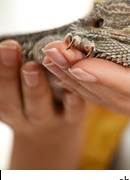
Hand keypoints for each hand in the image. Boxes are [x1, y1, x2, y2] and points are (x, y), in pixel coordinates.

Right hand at [0, 40, 85, 168]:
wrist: (53, 136)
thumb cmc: (34, 101)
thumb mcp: (19, 89)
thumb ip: (16, 69)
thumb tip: (10, 43)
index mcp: (6, 102)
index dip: (0, 68)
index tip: (6, 44)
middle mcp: (22, 113)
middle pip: (11, 98)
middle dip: (9, 73)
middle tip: (11, 48)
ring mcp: (47, 118)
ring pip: (38, 107)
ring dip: (34, 87)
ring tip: (32, 66)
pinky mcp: (72, 119)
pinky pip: (71, 114)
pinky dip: (71, 104)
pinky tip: (72, 92)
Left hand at [43, 41, 129, 168]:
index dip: (109, 76)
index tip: (78, 60)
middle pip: (116, 94)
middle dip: (81, 75)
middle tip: (51, 51)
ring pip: (111, 99)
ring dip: (81, 81)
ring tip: (54, 59)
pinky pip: (117, 101)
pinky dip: (93, 87)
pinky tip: (76, 75)